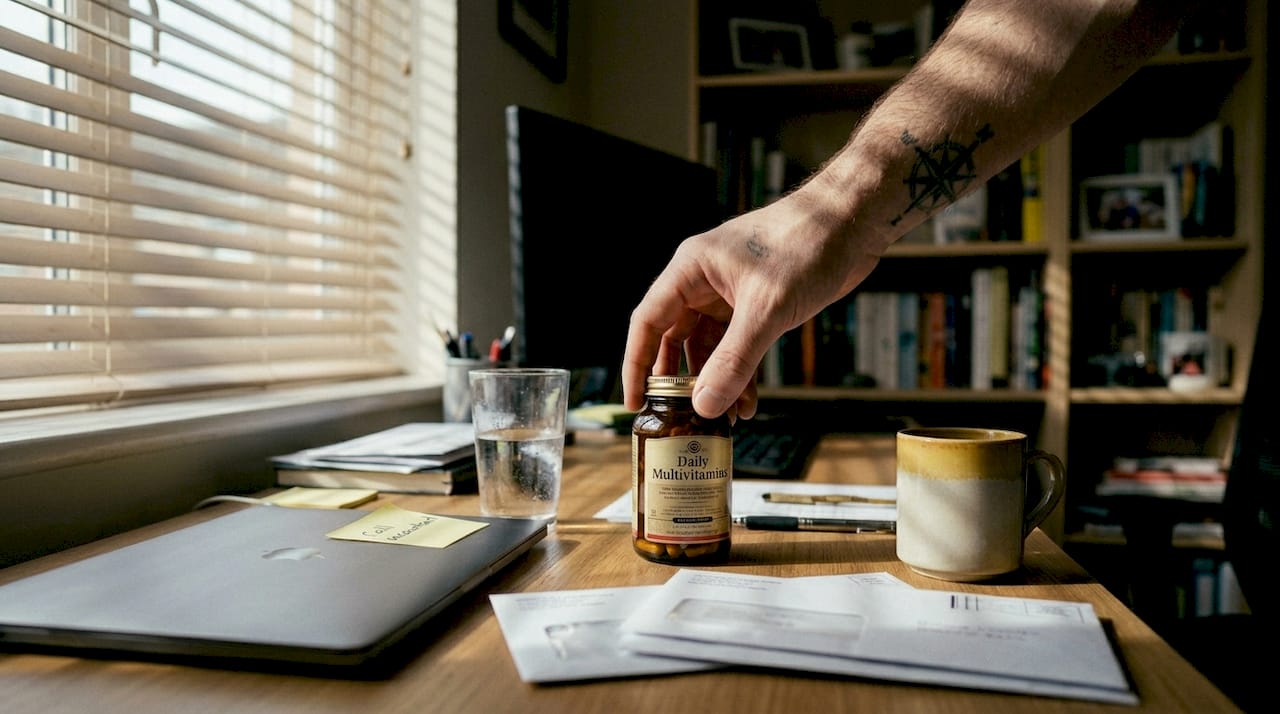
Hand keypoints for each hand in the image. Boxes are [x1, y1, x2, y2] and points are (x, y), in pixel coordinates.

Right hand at [622, 184, 883, 418]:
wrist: (852, 223)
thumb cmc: (805, 246)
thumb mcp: (766, 310)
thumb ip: (734, 360)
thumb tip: (704, 405)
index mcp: (690, 270)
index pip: (648, 322)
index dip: (637, 365)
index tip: (635, 403)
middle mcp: (703, 281)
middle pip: (675, 339)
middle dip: (681, 381)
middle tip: (680, 418)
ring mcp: (729, 294)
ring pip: (709, 347)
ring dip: (716, 382)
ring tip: (726, 419)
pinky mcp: (755, 304)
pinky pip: (736, 346)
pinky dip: (741, 373)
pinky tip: (748, 401)